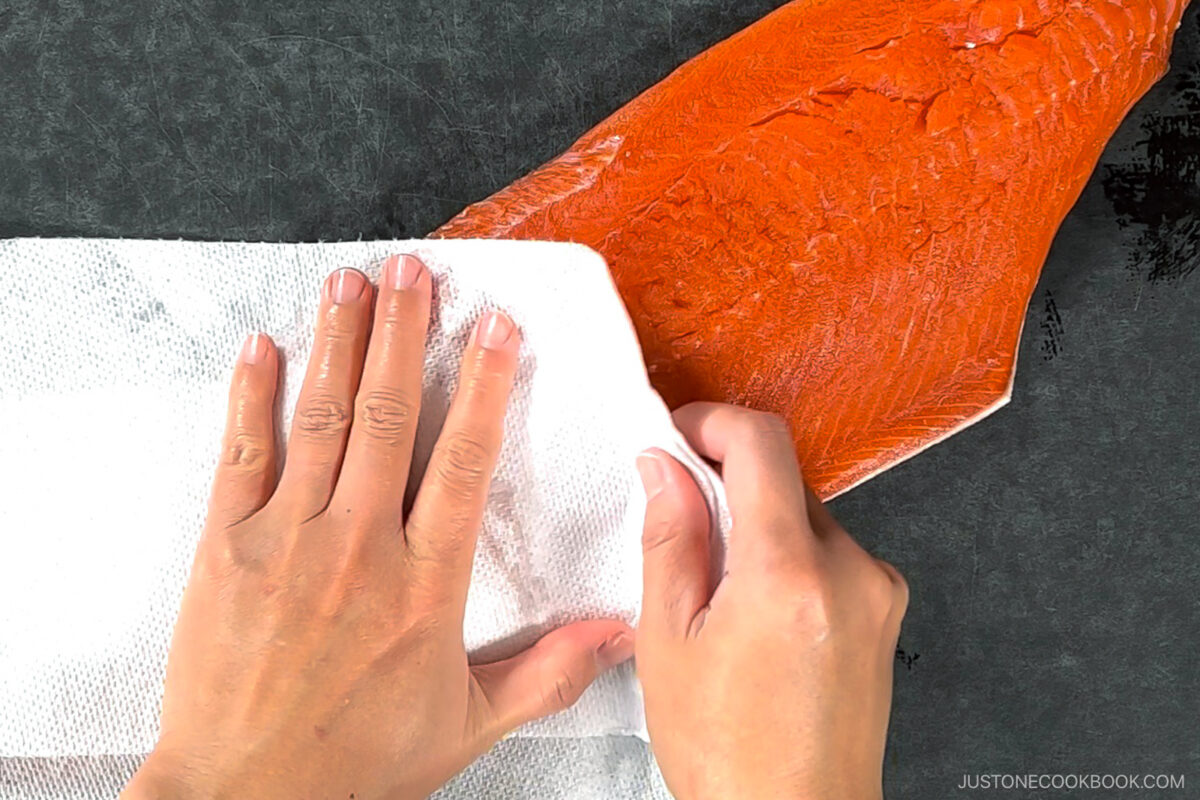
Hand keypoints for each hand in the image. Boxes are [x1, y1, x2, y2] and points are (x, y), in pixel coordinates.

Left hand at [122, 256, 633, 799]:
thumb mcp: (468, 724)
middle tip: (418, 270)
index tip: (497, 329)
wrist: (245, 798)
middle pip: (391, 415)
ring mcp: (287, 538)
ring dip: (340, 342)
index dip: (486, 386)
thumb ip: (548, 673)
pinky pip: (239, 454)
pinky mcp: (225, 547)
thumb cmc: (356, 763)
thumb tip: (619, 636)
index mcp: (424, 582)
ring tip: (354, 281)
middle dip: (407, 333)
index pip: (464, 461)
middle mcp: (358, 544)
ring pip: (322, 418)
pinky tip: (262, 346)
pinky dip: (250, 395)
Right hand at [634, 403, 907, 799]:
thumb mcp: (669, 643)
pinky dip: (789, 558)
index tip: (677, 436)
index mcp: (789, 574)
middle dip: (726, 483)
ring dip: (759, 526)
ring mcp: (877, 590)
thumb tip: (663, 465)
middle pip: (783, 478)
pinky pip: (830, 552)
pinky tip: (757, 615)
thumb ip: (669, 538)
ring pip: (804, 515)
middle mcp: (850, 570)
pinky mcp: (886, 610)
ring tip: (720, 594)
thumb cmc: (728, 754)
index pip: (761, 443)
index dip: (710, 422)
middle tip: (680, 524)